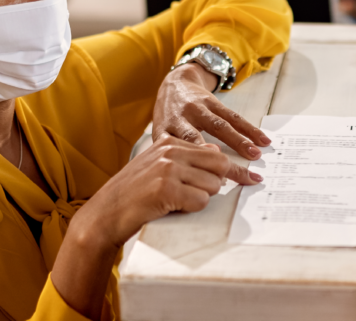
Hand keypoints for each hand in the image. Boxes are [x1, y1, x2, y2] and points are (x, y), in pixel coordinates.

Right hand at [73, 134, 258, 249]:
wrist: (104, 214)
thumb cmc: (132, 193)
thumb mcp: (157, 166)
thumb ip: (183, 158)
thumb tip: (215, 153)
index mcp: (169, 142)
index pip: (214, 153)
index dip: (233, 170)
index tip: (252, 178)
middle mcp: (170, 151)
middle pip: (219, 166)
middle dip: (218, 184)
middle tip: (203, 196)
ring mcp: (168, 169)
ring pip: (212, 185)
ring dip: (201, 199)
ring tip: (176, 202)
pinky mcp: (166, 189)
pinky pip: (200, 201)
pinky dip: (192, 209)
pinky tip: (171, 208)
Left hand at [153, 63, 269, 179]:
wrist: (175, 84)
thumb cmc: (169, 118)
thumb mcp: (161, 136)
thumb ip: (171, 158)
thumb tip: (187, 186)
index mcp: (165, 132)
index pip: (177, 155)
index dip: (191, 168)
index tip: (208, 183)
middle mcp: (180, 119)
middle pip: (198, 142)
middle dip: (215, 158)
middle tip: (230, 172)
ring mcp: (197, 109)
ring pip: (220, 127)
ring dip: (239, 141)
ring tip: (255, 155)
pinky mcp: (212, 102)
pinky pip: (232, 117)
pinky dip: (248, 129)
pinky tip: (262, 139)